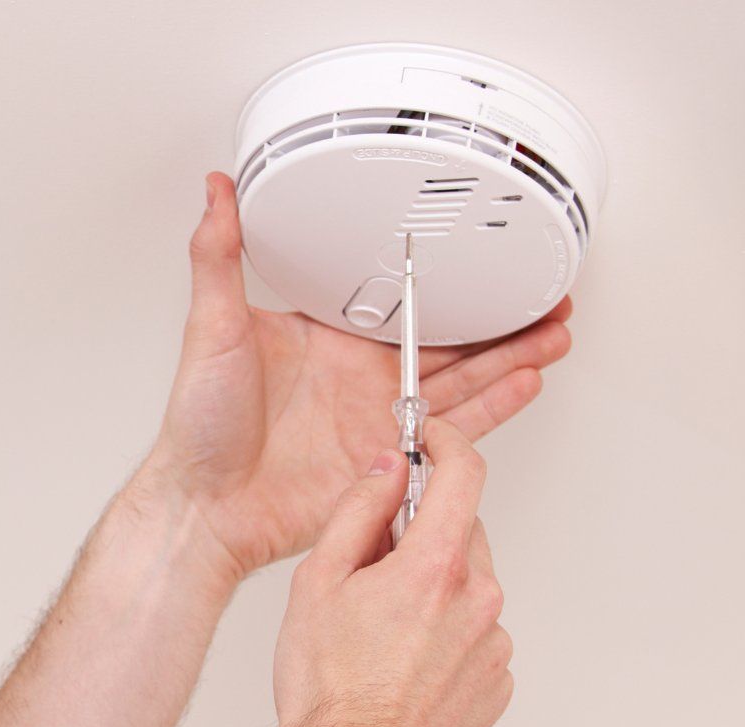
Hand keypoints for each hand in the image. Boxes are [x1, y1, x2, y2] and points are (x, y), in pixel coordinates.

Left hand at [141, 171, 573, 580]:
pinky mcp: (388, 463)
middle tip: (546, 294)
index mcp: (326, 342)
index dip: (445, 283)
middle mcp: (357, 379)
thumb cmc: (197, 429)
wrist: (205, 508)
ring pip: (463, 382)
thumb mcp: (210, 329)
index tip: (486, 259)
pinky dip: (493, 408)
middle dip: (499, 319)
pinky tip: (526, 383)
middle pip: (447, 342)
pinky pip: (453, 433)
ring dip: (510, 357)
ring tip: (554, 331)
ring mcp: (376, 422)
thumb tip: (215, 193)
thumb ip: (219, 258)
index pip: (401, 303)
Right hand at [271, 419, 512, 726]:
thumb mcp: (317, 584)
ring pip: (467, 592)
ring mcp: (494, 647)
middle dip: (421, 538)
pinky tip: (399, 669)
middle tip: (369, 570)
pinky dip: (444, 640)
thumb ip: (357, 514)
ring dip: (431, 595)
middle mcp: (479, 601)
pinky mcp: (496, 685)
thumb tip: (384, 472)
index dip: (445, 444)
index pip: (464, 475)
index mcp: (435, 568)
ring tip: (377, 639)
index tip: (428, 440)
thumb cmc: (326, 691)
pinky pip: (475, 640)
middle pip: (462, 536)